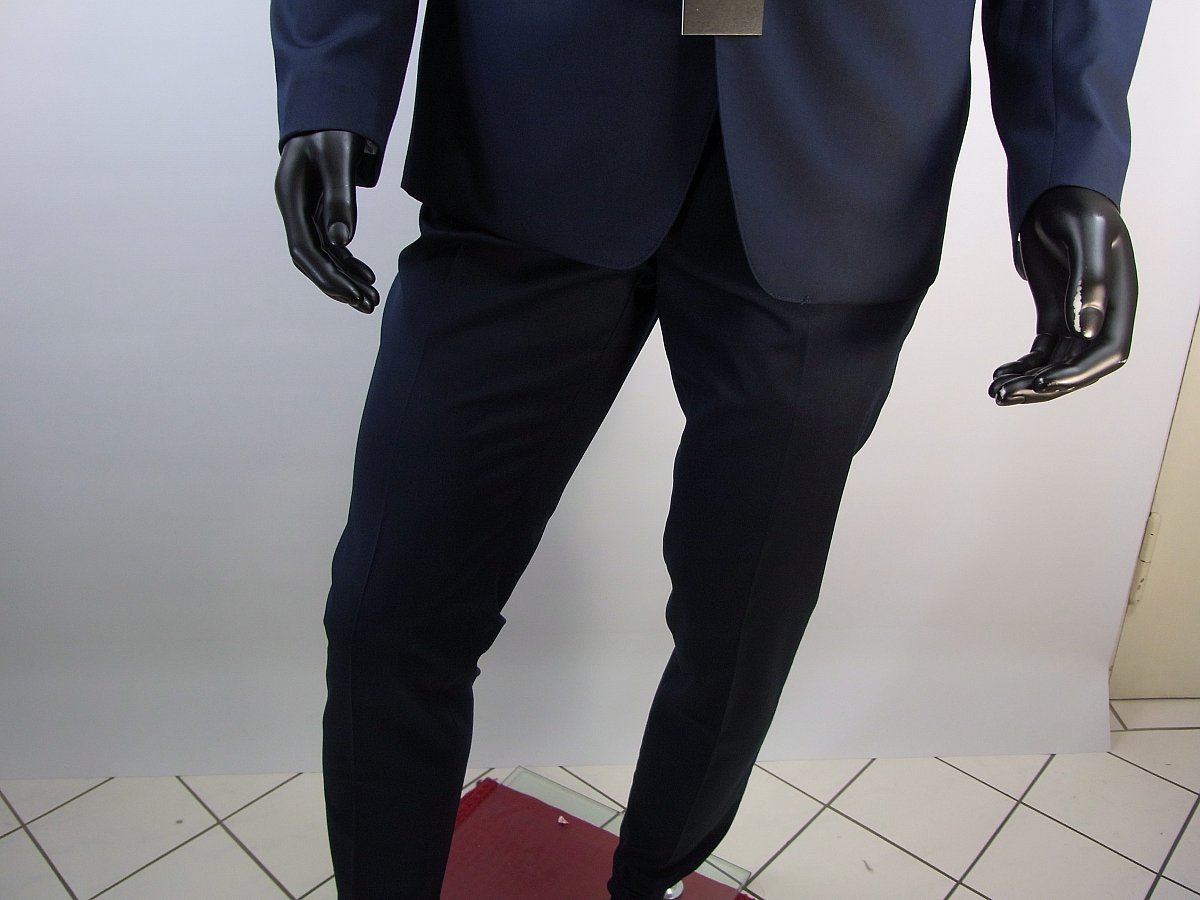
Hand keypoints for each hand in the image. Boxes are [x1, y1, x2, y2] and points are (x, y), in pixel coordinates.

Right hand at [275, 130, 379, 312]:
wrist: (331, 107)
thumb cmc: (333, 128)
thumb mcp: (339, 158)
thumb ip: (340, 200)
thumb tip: (342, 243)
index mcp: (290, 196)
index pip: (304, 250)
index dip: (327, 275)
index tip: (352, 294)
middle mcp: (294, 208)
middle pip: (312, 259)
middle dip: (339, 284)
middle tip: (368, 305)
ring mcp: (306, 210)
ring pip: (324, 254)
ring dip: (347, 278)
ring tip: (371, 299)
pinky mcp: (320, 209)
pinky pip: (332, 243)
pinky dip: (349, 261)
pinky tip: (368, 275)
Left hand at [989, 186, 1136, 404]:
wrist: (1057, 194)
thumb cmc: (1077, 207)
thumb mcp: (1085, 235)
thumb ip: (1088, 281)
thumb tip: (1086, 331)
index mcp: (1120, 300)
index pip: (1108, 352)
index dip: (1078, 373)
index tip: (1044, 381)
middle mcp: (1103, 316)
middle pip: (1078, 367)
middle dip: (1044, 386)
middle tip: (1004, 395)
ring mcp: (1078, 318)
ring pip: (1057, 364)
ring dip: (1028, 381)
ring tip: (996, 390)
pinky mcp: (1055, 315)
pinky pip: (1043, 352)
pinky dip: (1023, 365)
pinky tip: (1000, 373)